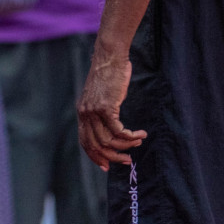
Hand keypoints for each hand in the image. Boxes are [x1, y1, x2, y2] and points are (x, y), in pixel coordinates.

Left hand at [77, 45, 144, 170]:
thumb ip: (102, 111)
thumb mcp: (102, 95)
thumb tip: (114, 130)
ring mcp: (94, 111)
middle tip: (127, 161)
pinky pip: (119, 131)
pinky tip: (140, 134)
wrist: (110, 57)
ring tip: (139, 143)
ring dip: (126, 146)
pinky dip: (131, 136)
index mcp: (82, 112)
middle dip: (112, 157)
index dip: (95, 156)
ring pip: (109, 140)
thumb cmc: (110, 74)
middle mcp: (85, 113)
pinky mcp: (106, 107)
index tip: (107, 166)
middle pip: (96, 145)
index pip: (85, 142)